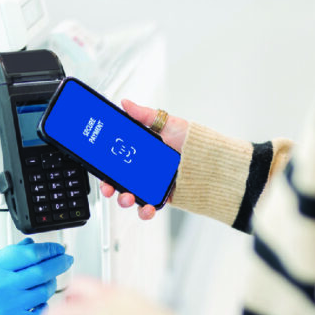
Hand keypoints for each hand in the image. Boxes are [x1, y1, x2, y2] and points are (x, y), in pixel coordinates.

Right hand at [0, 238, 72, 314]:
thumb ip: (10, 253)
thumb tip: (32, 244)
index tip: (57, 248)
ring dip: (51, 283)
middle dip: (59, 263)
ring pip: (43, 291)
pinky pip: (40, 312)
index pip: (30, 254)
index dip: (49, 249)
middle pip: (42, 271)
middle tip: (66, 259)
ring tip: (49, 279)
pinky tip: (38, 299)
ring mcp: (7, 307)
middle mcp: (1, 287)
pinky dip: (43, 303)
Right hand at [100, 99, 187, 219]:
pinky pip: (149, 207)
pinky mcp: (164, 198)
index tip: (97, 167)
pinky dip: (145, 211)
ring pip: (131, 195)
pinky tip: (146, 208)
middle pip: (119, 179)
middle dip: (109, 186)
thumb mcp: (169, 124)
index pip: (116, 158)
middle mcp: (145, 168)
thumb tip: (125, 103)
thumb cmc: (195, 142)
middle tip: (108, 187)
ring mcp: (153, 184)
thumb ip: (145, 115)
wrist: (217, 164)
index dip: (104, 164)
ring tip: (128, 197)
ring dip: (124, 199)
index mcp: (143, 151)